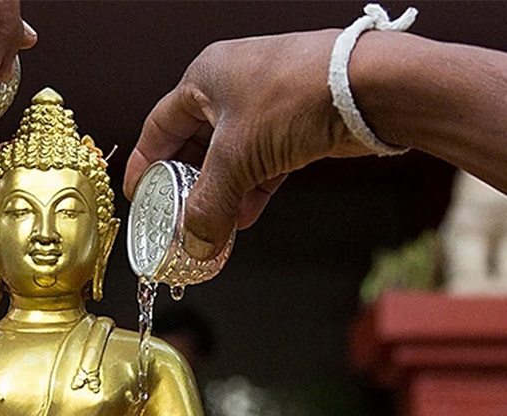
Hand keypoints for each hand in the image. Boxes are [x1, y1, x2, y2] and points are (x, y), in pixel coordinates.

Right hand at [123, 30, 373, 259]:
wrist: (371, 86)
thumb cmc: (296, 96)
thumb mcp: (237, 157)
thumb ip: (209, 205)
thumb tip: (195, 243)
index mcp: (204, 78)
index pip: (159, 126)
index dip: (144, 162)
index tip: (137, 194)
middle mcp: (232, 85)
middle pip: (195, 144)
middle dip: (187, 186)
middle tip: (176, 217)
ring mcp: (266, 102)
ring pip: (231, 156)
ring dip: (222, 193)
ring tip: (213, 226)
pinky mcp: (296, 120)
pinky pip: (262, 160)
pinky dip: (252, 188)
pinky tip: (245, 214)